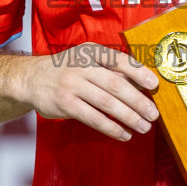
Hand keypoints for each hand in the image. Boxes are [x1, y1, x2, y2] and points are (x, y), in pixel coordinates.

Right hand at [16, 44, 158, 141]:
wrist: (31, 79)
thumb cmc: (67, 70)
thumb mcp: (86, 60)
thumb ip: (109, 70)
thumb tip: (141, 86)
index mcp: (91, 51)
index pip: (119, 60)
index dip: (138, 72)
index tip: (154, 84)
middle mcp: (81, 66)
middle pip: (116, 85)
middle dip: (138, 101)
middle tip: (153, 114)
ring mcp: (72, 85)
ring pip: (106, 103)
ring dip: (128, 117)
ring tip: (143, 127)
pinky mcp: (65, 104)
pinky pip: (93, 118)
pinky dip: (111, 128)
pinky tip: (123, 134)